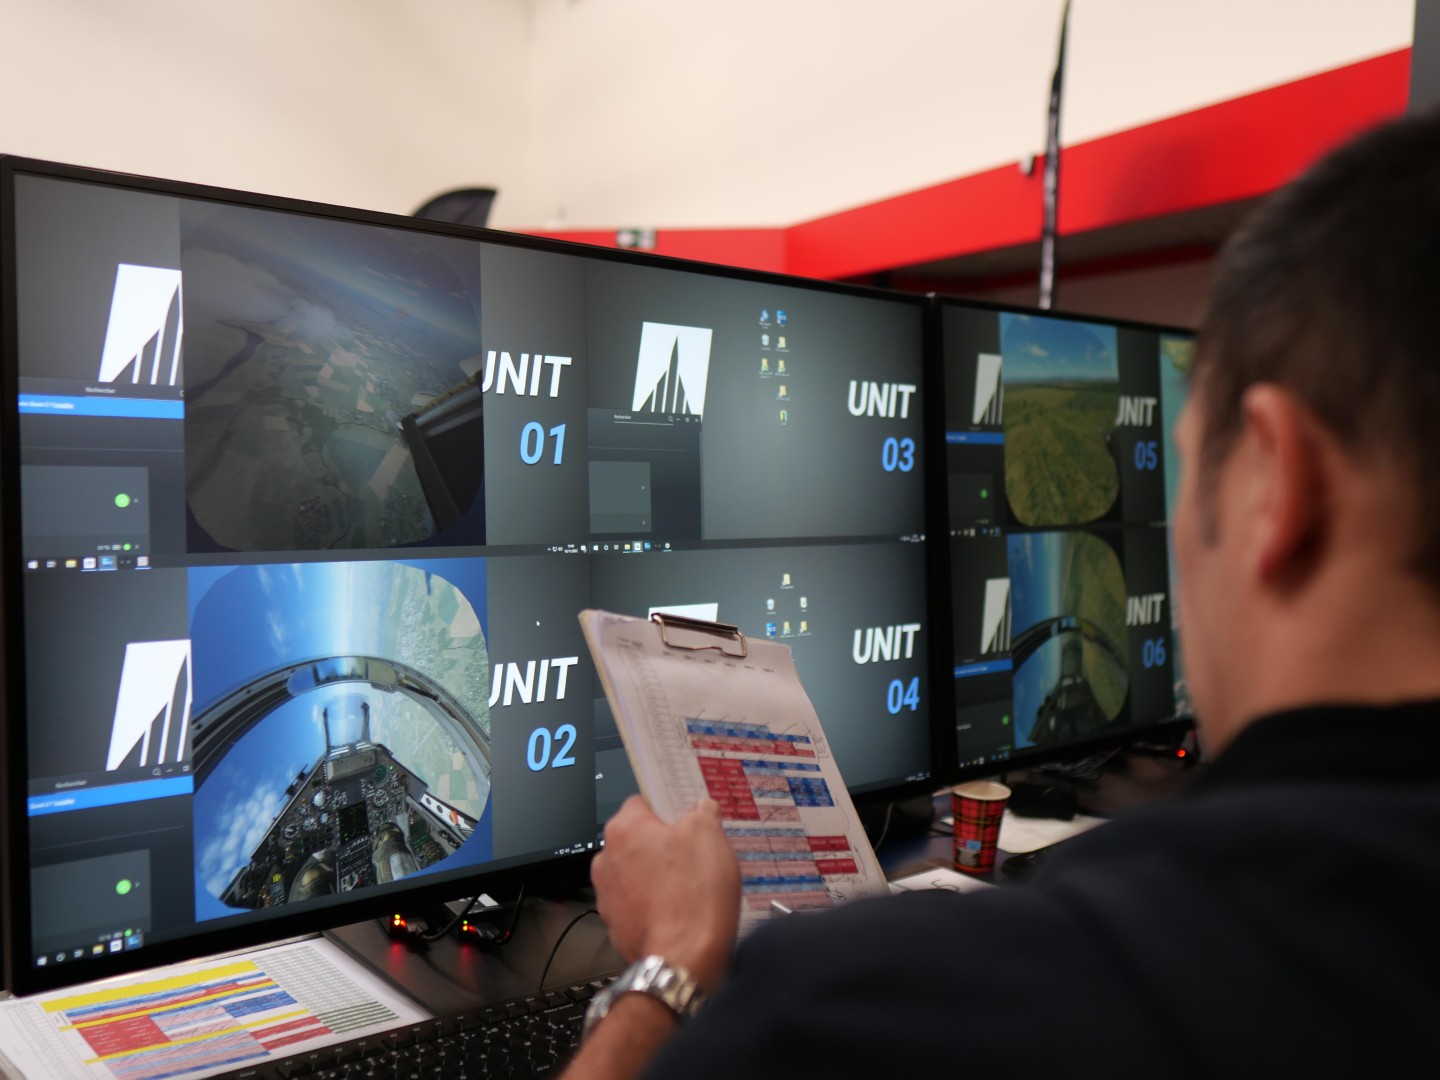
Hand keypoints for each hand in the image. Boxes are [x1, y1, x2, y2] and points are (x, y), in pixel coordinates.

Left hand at [591, 796, 740, 991]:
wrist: (684, 959)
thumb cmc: (693, 895)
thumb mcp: (710, 835)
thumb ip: (703, 814)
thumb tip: (702, 811)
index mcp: (624, 829)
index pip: (642, 803)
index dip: (667, 809)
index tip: (687, 818)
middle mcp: (606, 860)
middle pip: (636, 840)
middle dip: (662, 845)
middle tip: (694, 853)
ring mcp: (607, 896)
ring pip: (636, 874)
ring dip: (657, 876)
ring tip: (689, 887)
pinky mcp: (616, 926)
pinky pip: (637, 905)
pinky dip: (654, 905)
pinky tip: (680, 911)